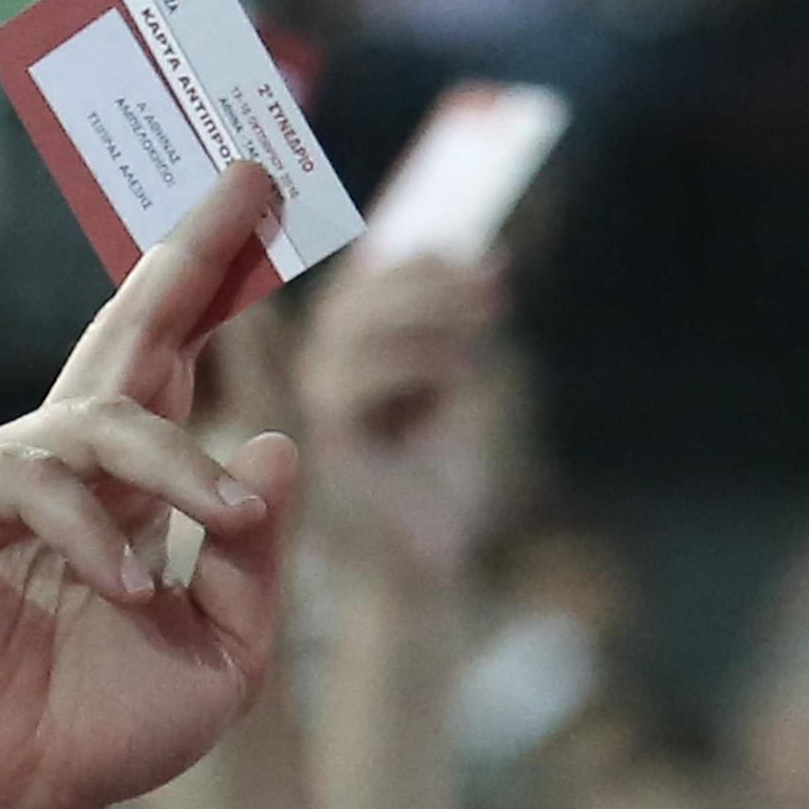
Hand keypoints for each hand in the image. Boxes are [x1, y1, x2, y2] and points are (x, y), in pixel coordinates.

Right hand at [0, 167, 300, 808]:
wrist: (12, 797)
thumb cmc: (104, 730)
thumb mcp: (227, 646)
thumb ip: (254, 549)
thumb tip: (274, 434)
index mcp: (129, 488)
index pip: (178, 367)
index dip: (215, 289)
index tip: (265, 206)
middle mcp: (62, 460)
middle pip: (128, 333)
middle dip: (189, 255)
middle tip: (249, 177)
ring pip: (101, 420)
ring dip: (174, 468)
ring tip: (218, 527)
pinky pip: (31, 476)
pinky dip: (88, 528)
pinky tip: (120, 585)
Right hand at [298, 252, 502, 589]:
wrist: (435, 557)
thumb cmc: (445, 478)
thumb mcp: (460, 380)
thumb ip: (452, 319)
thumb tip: (474, 251)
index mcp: (343, 355)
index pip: (361, 282)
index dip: (415, 259)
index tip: (490, 257)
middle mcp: (315, 373)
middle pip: (352, 295)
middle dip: (427, 276)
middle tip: (496, 281)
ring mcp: (312, 404)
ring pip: (353, 326)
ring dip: (430, 309)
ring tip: (489, 316)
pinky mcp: (321, 438)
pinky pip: (357, 376)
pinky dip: (418, 359)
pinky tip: (466, 372)